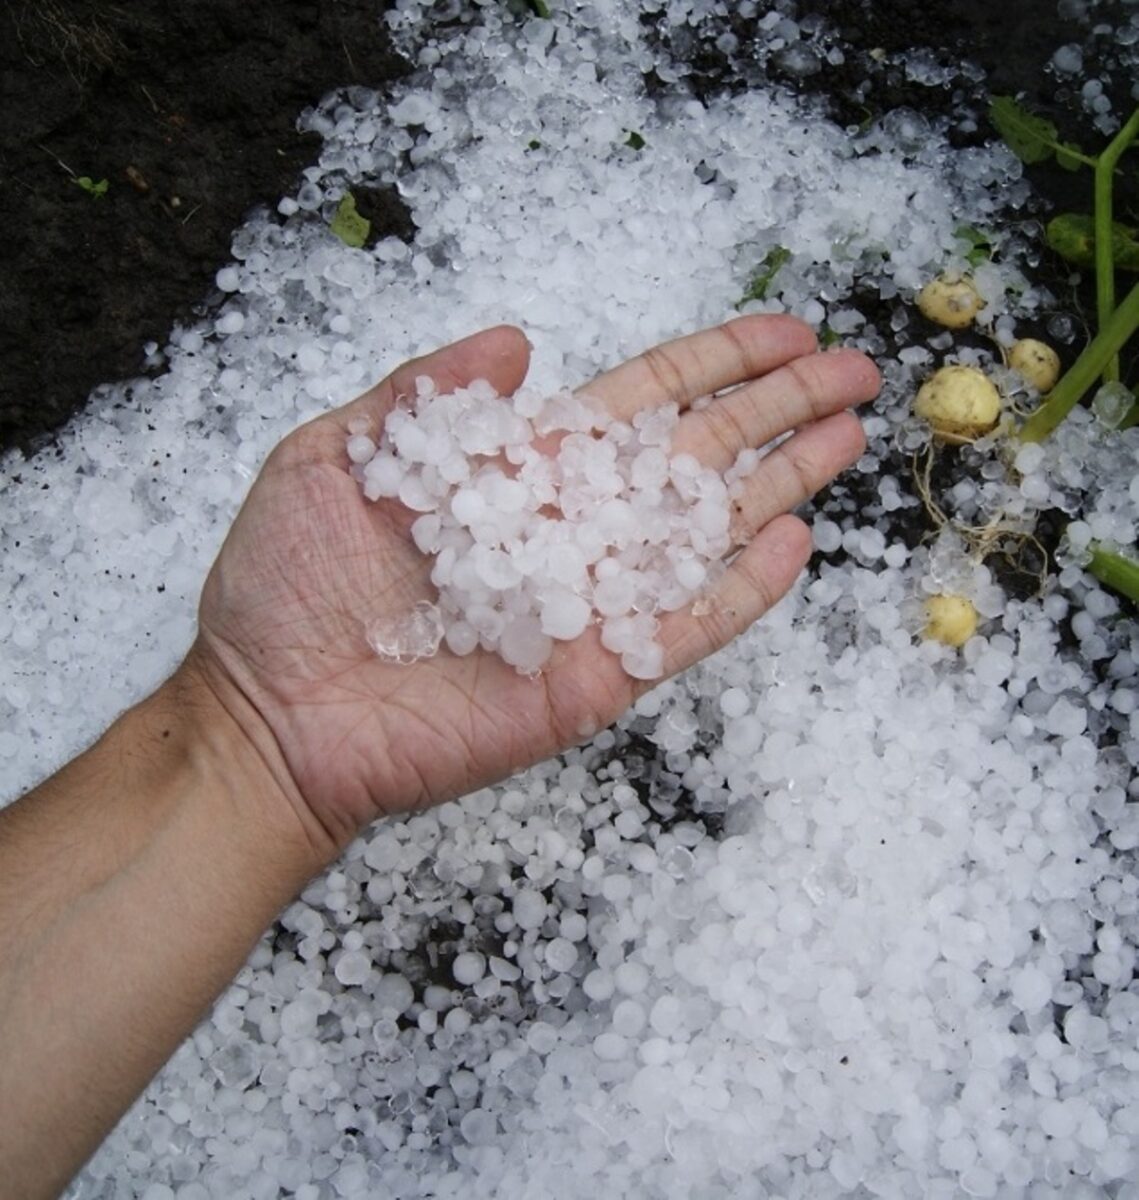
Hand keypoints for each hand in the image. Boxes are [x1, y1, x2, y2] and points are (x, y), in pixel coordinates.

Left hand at [186, 317, 878, 859]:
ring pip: (706, 533)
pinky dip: (741, 590)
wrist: (271, 715)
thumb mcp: (335, 458)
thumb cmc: (287, 588)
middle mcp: (570, 530)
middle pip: (697, 456)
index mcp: (520, 470)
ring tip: (851, 436)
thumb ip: (426, 394)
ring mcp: (590, 606)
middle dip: (777, 409)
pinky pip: (684, 628)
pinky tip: (795, 542)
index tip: (784, 331)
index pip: (641, 403)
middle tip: (857, 369)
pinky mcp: (595, 677)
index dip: (714, 363)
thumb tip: (519, 334)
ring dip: (782, 483)